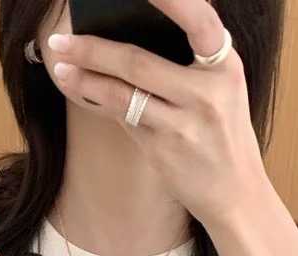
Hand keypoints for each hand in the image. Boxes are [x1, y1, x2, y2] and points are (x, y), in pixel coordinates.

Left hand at [46, 0, 267, 226]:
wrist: (236, 193)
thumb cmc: (223, 133)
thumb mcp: (223, 88)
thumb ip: (193, 58)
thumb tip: (133, 29)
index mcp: (225, 66)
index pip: (199, 19)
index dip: (171, 0)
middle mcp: (206, 93)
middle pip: (138, 62)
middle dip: (93, 49)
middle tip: (61, 40)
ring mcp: (183, 125)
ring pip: (122, 95)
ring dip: (86, 79)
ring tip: (61, 66)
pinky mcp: (164, 151)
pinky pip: (123, 119)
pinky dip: (99, 102)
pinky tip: (81, 89)